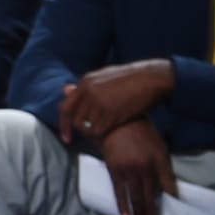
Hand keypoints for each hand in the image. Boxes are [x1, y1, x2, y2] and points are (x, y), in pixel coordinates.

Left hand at [60, 60, 175, 146]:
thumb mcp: (104, 76)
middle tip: (90, 137)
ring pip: (86, 127)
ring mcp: (99, 102)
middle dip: (81, 131)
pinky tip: (109, 136)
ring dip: (93, 134)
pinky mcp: (111, 112)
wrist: (151, 78)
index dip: (64, 124)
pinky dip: (102, 137)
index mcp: (85, 82)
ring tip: (104, 134)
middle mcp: (89, 92)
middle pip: (75, 120)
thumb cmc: (130, 78)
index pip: (65, 107)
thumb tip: (67, 90)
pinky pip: (98, 131)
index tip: (66, 137)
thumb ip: (86, 86)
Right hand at [99, 116, 175, 214]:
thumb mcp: (159, 147)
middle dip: (151, 214)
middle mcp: (145, 168)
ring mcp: (129, 170)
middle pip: (150, 196)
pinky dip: (122, 205)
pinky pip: (119, 191)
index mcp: (158, 161)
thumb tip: (171, 190)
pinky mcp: (114, 170)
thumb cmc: (141, 131)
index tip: (173, 209)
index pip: (167, 186)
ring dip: (139, 214)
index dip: (170, 200)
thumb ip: (165, 169)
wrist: (116, 120)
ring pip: (136, 197)